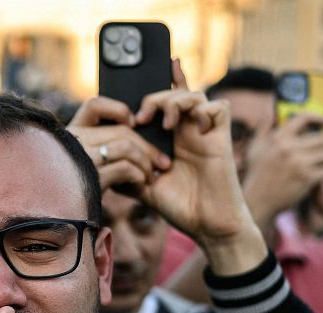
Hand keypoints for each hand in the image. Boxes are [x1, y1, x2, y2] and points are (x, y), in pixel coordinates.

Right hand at [66, 59, 186, 196]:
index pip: (94, 106)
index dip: (118, 110)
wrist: (60, 219)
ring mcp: (81, 159)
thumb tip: (134, 130)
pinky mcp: (90, 179)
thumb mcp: (82, 163)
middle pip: (121, 130)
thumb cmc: (78, 190)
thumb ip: (99, 145)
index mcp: (71, 133)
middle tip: (162, 162)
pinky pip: (124, 168)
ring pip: (126, 147)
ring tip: (152, 176)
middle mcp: (73, 142)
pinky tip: (140, 185)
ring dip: (146, 163)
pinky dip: (138, 176)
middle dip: (147, 146)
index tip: (133, 123)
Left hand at [133, 87, 265, 273]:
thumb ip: (126, 173)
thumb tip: (101, 164)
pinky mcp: (221, 138)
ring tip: (165, 124)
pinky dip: (205, 110)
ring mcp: (205, 133)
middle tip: (140, 118)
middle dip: (156, 97)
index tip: (136, 76)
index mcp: (171, 139)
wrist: (207, 226)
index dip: (157, 84)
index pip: (163, 103)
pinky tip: (194, 125)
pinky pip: (218, 108)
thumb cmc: (180, 207)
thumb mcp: (144, 188)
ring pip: (195, 95)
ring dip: (175, 102)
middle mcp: (188, 131)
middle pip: (175, 93)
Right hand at [241, 114, 322, 230]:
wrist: (257, 201)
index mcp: (278, 138)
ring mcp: (298, 163)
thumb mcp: (254, 149)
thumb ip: (262, 130)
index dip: (321, 118)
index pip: (305, 117)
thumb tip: (267, 114)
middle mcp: (288, 148)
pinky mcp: (306, 178)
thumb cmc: (257, 174)